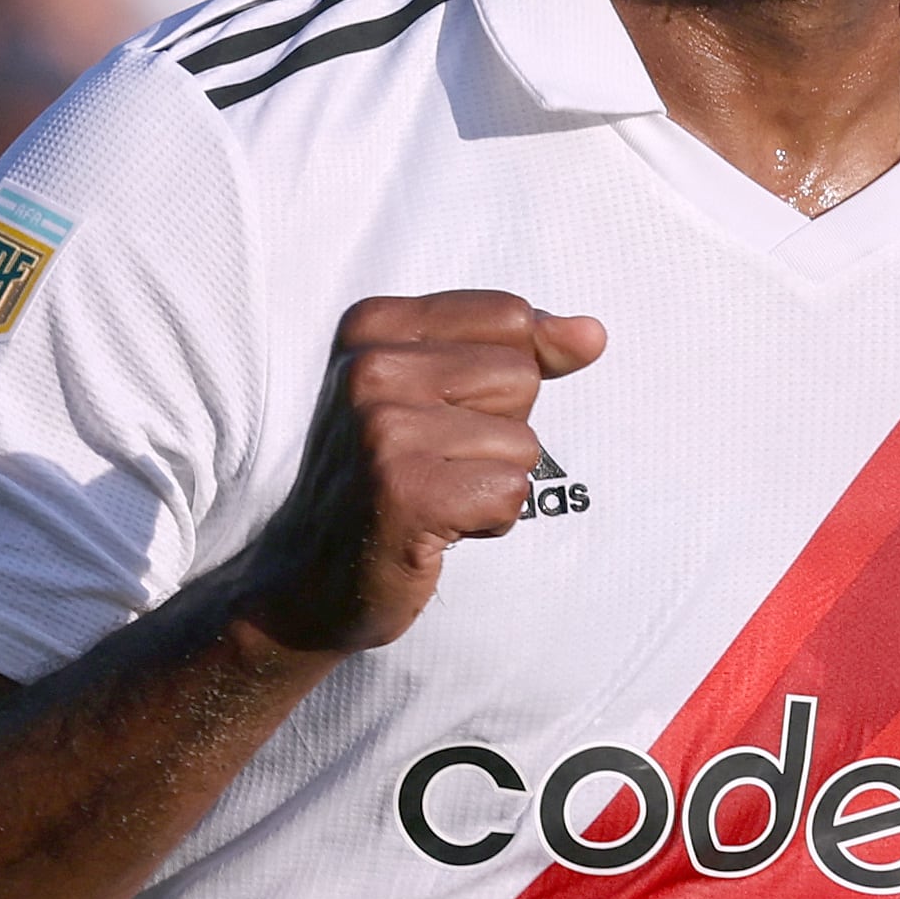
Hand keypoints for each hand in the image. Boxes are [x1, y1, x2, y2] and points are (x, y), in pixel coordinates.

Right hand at [225, 291, 604, 655]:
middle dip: (499, 431)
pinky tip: (436, 528)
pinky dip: (489, 523)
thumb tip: (592, 334)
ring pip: (523, 443)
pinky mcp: (403, 491)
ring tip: (433, 497)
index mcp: (372, 325)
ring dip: (493, 484)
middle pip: (521, 377)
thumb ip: (516, 350)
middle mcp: (369, 367)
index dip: (507, 378)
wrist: (308, 580)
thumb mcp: (436, 391)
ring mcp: (381, 429)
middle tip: (433, 464)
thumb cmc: (386, 478)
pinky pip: (512, 493)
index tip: (450, 415)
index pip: (509, 318)